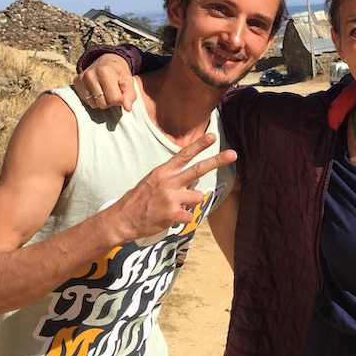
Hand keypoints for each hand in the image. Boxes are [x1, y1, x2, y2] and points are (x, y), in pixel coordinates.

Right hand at [74, 54, 134, 110]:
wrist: (107, 61)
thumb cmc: (119, 72)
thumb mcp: (129, 81)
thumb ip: (130, 95)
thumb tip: (127, 108)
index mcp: (105, 72)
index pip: (113, 99)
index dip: (120, 100)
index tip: (121, 92)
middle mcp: (90, 75)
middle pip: (103, 104)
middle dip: (110, 101)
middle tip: (112, 91)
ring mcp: (81, 79)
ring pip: (94, 104)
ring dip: (101, 101)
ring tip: (105, 90)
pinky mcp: (76, 82)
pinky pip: (87, 101)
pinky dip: (94, 99)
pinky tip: (97, 90)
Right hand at [104, 134, 235, 241]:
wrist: (122, 219)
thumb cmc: (139, 200)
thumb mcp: (153, 182)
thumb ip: (173, 178)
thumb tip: (195, 179)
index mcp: (163, 172)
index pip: (183, 155)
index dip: (199, 145)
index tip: (212, 136)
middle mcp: (169, 182)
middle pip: (198, 169)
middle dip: (217, 160)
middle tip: (233, 154)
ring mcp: (171, 198)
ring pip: (198, 196)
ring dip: (191, 202)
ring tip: (175, 206)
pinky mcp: (173, 214)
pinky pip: (190, 215)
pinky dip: (183, 218)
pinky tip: (170, 218)